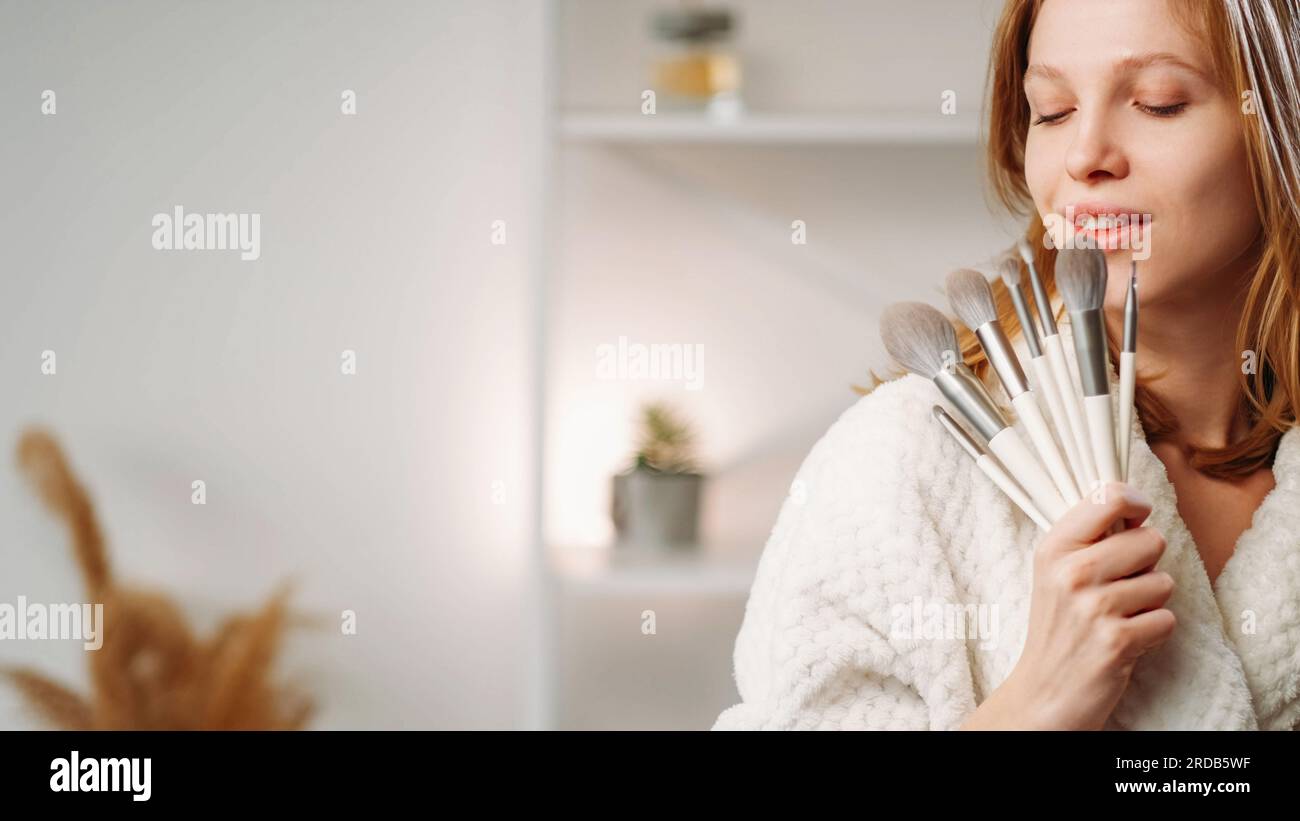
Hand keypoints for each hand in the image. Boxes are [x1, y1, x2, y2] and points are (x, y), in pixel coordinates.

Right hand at [964, 482, 1175, 729]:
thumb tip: (1135, 509)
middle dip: (1147, 564)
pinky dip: (1153, 633)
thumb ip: (1088, 538)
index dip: (1135, 503)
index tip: (1137, 516)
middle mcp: (1071, 573)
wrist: (1043, 692)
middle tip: (1121, 586)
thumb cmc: (1058, 628)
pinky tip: (1126, 639)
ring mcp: (1093, 607)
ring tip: (1120, 617)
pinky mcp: (1117, 641)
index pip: (1107, 497)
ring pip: (1164, 582)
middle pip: (1150, 540)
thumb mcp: (1055, 573)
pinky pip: (1166, 619)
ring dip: (1151, 603)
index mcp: (1054, 549)